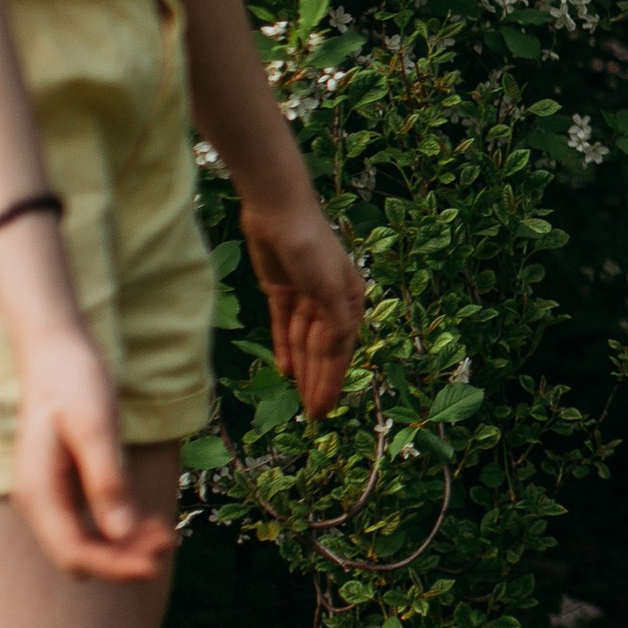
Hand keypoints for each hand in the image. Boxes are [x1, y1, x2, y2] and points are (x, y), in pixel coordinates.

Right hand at [11, 328, 176, 583]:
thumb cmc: (75, 382)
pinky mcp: (69, 489)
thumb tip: (120, 533)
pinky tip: (152, 521)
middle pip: (81, 555)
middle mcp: (40, 502)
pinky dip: (122, 529)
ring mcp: (53, 497)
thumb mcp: (95, 427)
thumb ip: (106, 479)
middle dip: (123, 558)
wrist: (58, 353)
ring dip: (126, 547)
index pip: (73, 552)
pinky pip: (94, 524)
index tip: (156, 564)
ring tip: (167, 532)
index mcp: (38, 492)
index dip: (114, 566)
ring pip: (89, 544)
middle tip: (170, 540)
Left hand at [241, 190, 366, 419]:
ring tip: (300, 399)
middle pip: (322, 351)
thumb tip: (341, 352)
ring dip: (302, 370)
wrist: (278, 211)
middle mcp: (330, 302)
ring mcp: (305, 298)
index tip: (324, 410)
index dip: (332, 382)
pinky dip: (285, 348)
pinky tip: (284, 369)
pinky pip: (284, 328)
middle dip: (318, 382)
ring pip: (303, 343)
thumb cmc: (311, 246)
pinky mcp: (281, 292)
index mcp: (349, 302)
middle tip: (313, 416)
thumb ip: (336, 322)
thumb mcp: (329, 287)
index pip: (340, 351)